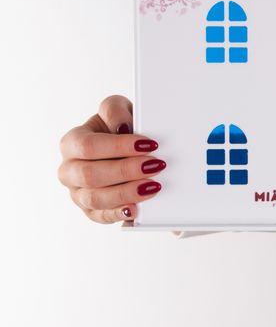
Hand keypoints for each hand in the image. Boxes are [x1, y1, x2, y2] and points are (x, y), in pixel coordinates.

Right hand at [58, 95, 165, 223]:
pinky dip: (120, 214)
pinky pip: (102, 217)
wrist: (122, 148)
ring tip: (153, 186)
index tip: (149, 145)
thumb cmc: (118, 127)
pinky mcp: (91, 210)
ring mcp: (78, 193)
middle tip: (155, 166)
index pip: (89, 146)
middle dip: (126, 171)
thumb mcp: (117, 110)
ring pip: (95, 199)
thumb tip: (122, 127)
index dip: (119, 146)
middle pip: (90, 175)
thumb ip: (115, 110)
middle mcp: (69, 170)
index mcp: (72, 143)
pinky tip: (137, 209)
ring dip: (127, 193)